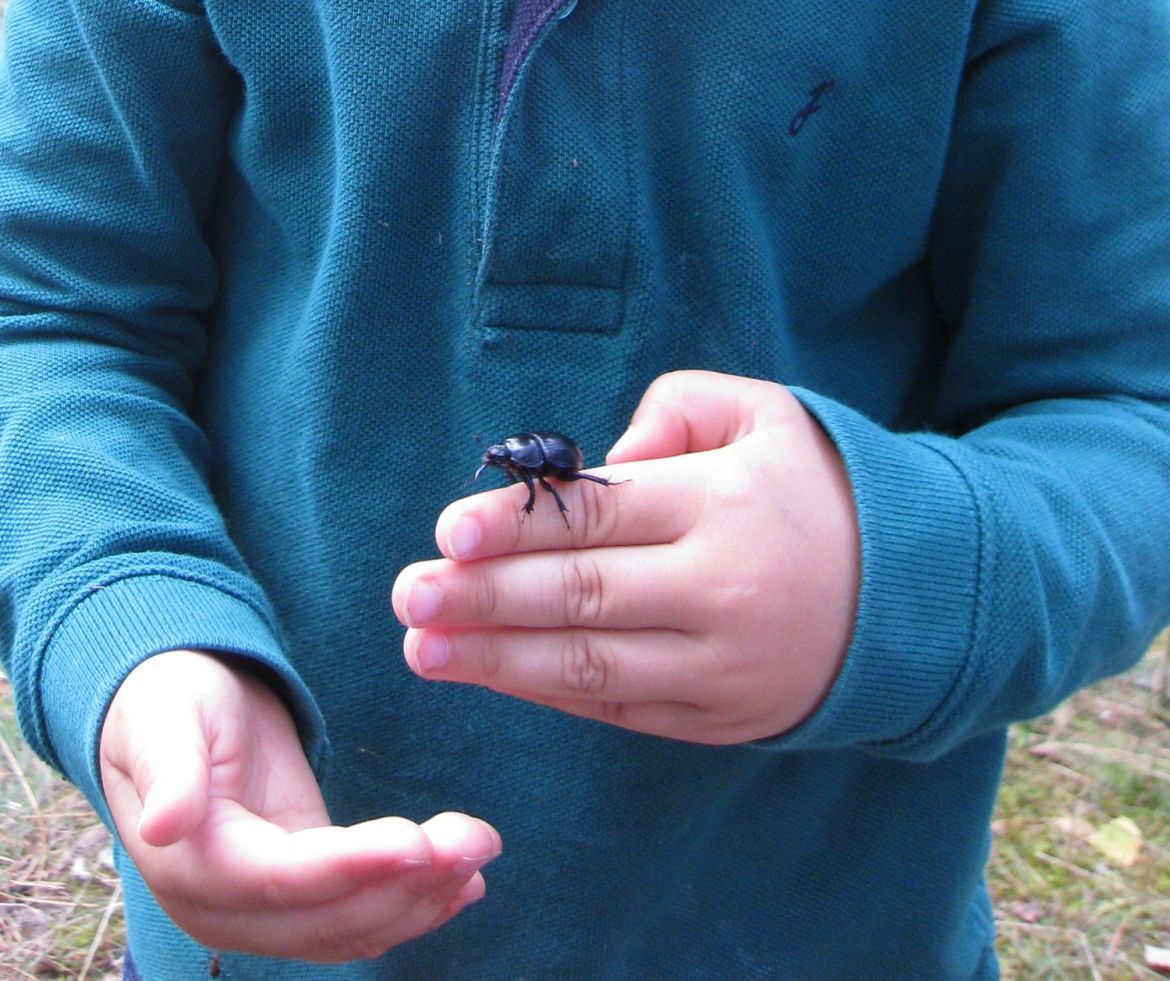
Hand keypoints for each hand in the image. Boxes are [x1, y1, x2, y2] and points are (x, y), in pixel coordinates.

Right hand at [99, 649, 500, 961]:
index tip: (417, 841)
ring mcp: (262, 914)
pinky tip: (465, 883)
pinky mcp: (300, 896)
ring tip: (480, 849)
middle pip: (327, 917)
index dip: (352, 866)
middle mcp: (223, 909)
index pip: (281, 878)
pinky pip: (359, 919)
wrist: (174, 715)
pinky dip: (415, 906)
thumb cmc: (169, 703)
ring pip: (352, 929)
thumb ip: (169, 772)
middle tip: (478, 838)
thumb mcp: (163, 719)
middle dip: (409, 884)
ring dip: (424, 898)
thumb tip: (163, 825)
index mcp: (189, 865)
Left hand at [392, 370, 859, 743]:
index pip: (598, 518)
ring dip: (496, 660)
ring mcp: (718, 666)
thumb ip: (678, 407)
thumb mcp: (767, 414)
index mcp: (723, 506)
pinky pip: (617, 706)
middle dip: (483, 598)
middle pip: (579, 597)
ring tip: (423, 650)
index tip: (448, 532)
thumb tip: (600, 460)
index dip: (516, 526)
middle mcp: (719, 591)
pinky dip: (549, 692)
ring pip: (587, 666)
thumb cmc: (812, 492)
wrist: (909, 597)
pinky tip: (495, 673)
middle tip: (408, 596)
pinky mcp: (715, 718)